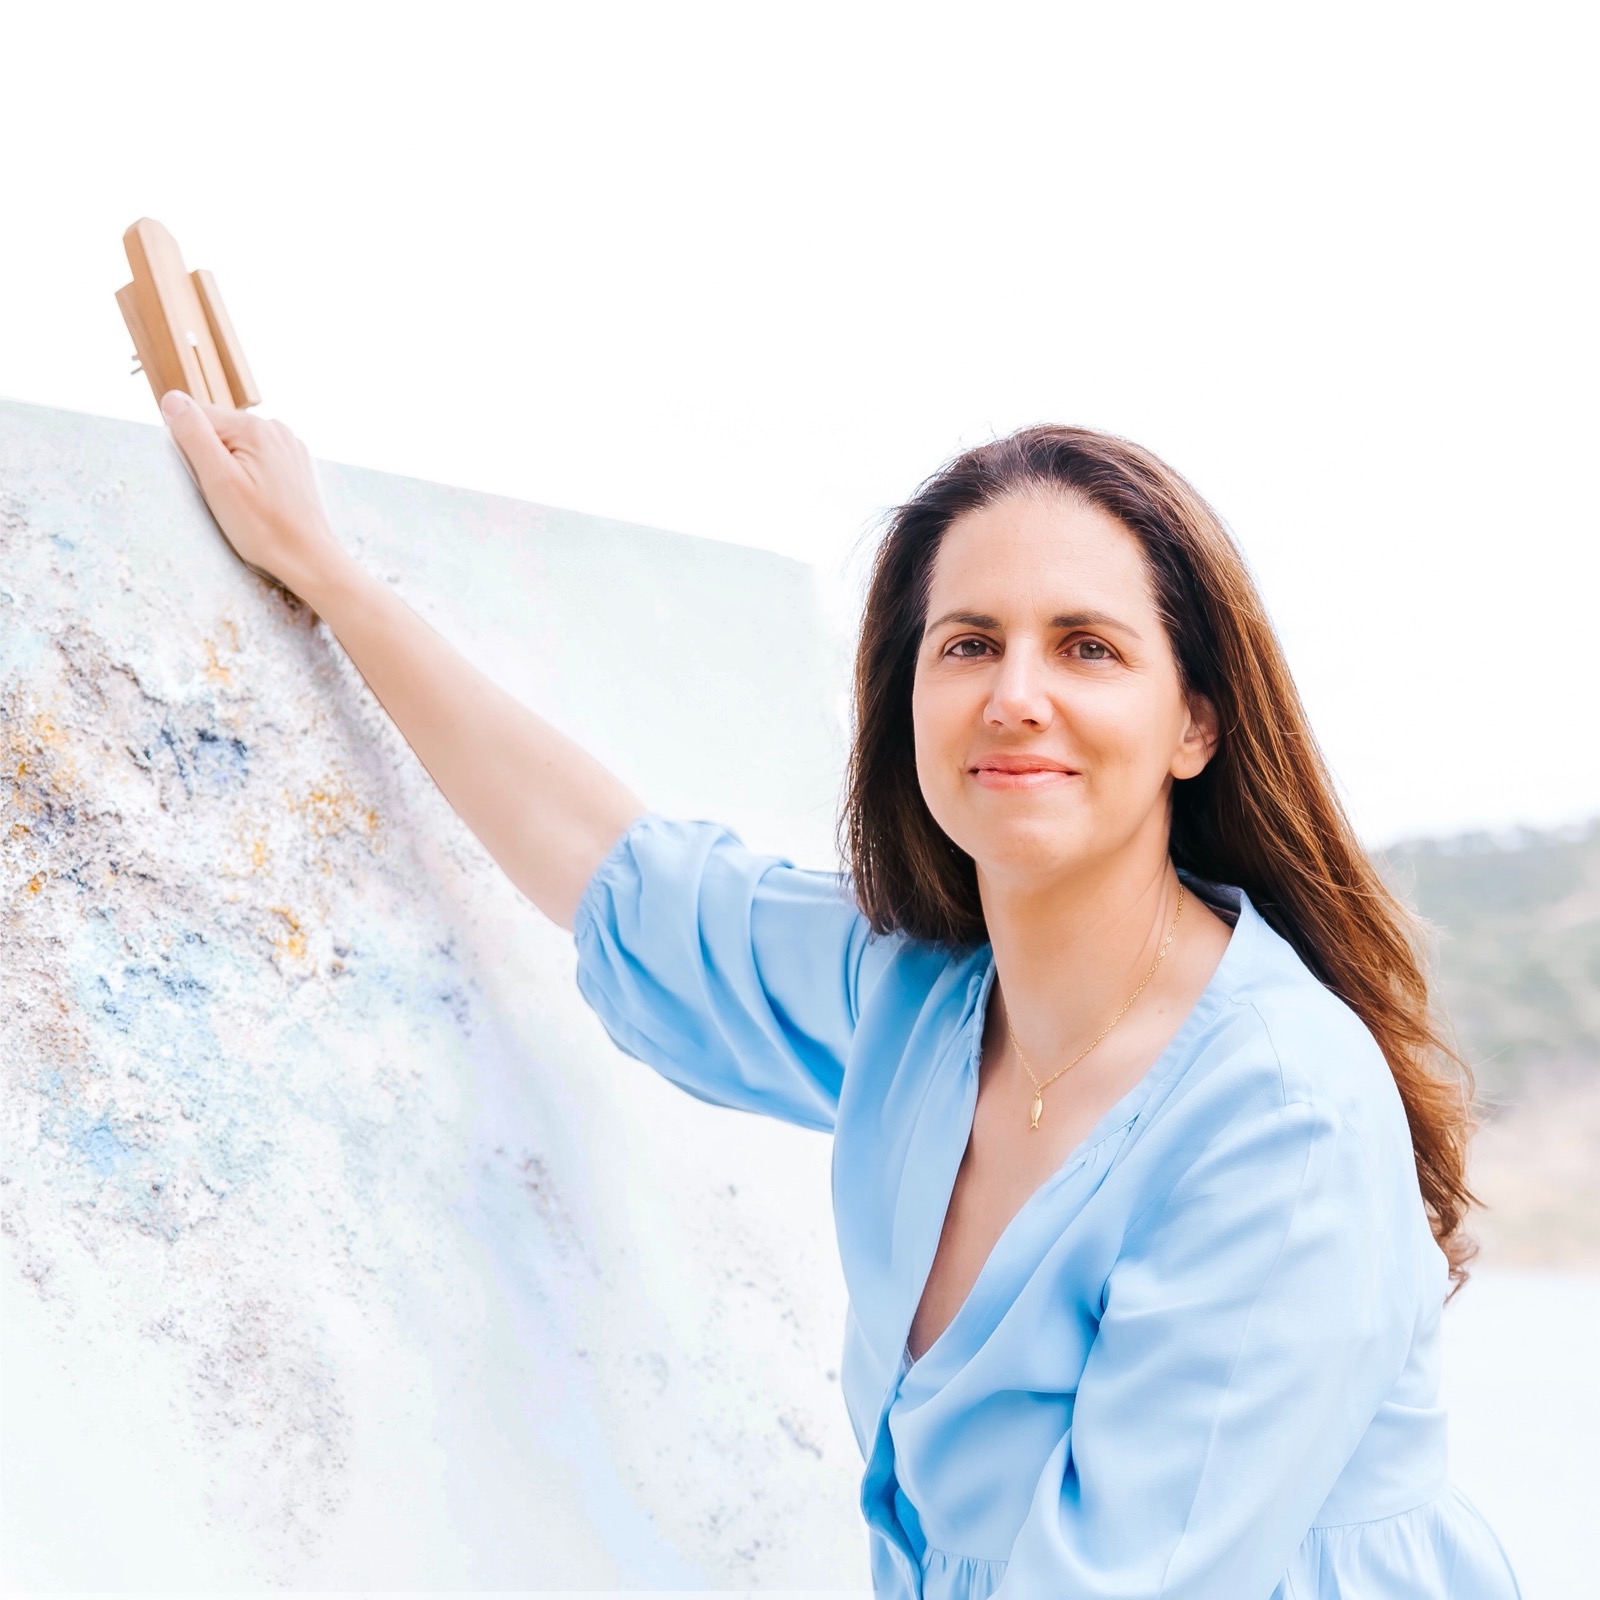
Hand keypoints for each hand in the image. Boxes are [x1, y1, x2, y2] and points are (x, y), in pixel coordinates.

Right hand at [160, 389, 342, 597]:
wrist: (309, 558)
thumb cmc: (263, 527)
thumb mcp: (218, 480)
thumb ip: (193, 435)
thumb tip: (171, 399)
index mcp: (254, 427)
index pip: (196, 417)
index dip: (191, 450)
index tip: (209, 480)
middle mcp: (276, 429)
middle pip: (219, 431)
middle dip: (212, 460)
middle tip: (228, 495)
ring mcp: (290, 446)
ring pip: (238, 447)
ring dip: (231, 470)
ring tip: (245, 500)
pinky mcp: (296, 465)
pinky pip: (259, 461)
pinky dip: (251, 477)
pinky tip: (259, 501)